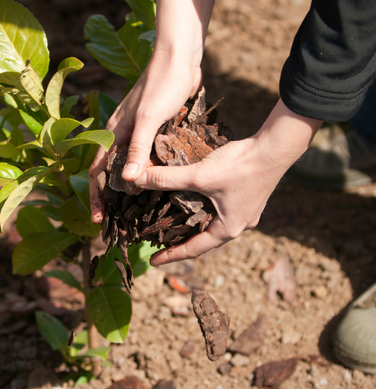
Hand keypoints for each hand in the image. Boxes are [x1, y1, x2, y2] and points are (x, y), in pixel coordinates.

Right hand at [89, 53, 201, 222]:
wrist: (179, 61)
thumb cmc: (161, 86)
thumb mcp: (147, 118)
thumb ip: (137, 148)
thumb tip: (127, 180)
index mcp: (114, 132)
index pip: (99, 170)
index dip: (97, 195)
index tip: (99, 218)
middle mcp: (124, 135)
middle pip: (113, 171)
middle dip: (113, 196)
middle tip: (118, 220)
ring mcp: (140, 133)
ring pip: (131, 165)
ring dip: (132, 185)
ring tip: (138, 208)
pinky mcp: (156, 131)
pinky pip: (148, 156)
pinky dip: (150, 171)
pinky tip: (159, 182)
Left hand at [133, 99, 322, 264]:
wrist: (274, 149)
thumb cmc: (241, 167)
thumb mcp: (200, 176)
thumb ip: (168, 178)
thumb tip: (137, 178)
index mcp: (228, 229)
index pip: (194, 249)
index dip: (172, 256)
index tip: (154, 261)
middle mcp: (238, 225)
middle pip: (204, 239)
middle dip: (182, 241)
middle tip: (161, 241)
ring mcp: (245, 212)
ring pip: (212, 224)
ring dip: (194, 224)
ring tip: (174, 222)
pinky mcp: (246, 198)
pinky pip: (220, 210)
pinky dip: (204, 209)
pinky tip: (194, 199)